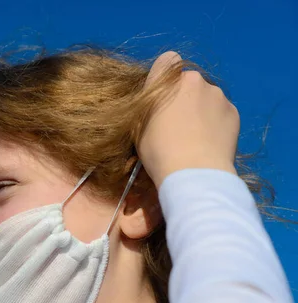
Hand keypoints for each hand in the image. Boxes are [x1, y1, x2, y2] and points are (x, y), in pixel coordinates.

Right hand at [138, 51, 239, 187]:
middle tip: (178, 123)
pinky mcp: (234, 112)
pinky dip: (216, 122)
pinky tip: (209, 142)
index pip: (167, 60)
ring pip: (206, 97)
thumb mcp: (139, 126)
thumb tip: (159, 103)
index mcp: (168, 81)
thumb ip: (150, 106)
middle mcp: (195, 80)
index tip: (162, 98)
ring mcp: (218, 95)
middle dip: (184, 96)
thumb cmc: (158, 149)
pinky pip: (221, 112)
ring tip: (196, 137)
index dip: (164, 76)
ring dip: (201, 109)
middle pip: (188, 82)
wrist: (194, 171)